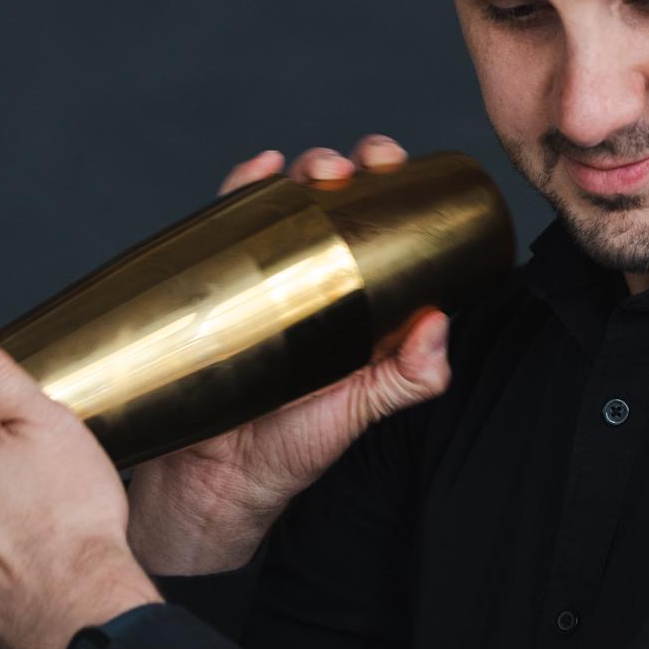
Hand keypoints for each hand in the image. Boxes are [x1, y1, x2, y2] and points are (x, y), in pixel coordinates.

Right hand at [131, 133, 452, 527]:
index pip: (377, 228)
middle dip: (348, 167)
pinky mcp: (209, 282)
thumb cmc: (290, 447)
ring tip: (315, 170)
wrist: (210, 481)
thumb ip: (409, 378)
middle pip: (330, 202)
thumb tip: (439, 323)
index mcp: (354, 300)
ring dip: (301, 169)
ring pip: (280, 204)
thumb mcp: (362, 411)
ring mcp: (256, 277)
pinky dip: (241, 186)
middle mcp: (307, 280)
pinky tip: (259, 169)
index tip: (400, 172)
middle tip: (357, 168)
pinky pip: (221, 226)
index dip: (392, 190)